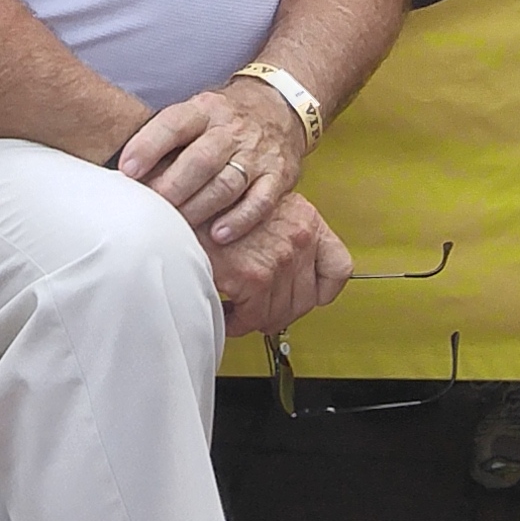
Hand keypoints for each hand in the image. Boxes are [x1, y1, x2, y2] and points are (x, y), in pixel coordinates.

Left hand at [115, 78, 308, 244]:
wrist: (278, 106)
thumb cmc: (220, 121)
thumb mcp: (193, 113)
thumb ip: (164, 138)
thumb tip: (119, 171)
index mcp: (204, 110)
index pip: (173, 124)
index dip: (148, 147)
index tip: (126, 170)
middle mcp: (231, 129)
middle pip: (201, 159)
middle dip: (172, 187)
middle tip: (150, 209)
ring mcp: (257, 153)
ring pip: (227, 183)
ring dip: (199, 208)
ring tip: (177, 228)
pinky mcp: (279, 175)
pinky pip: (260, 201)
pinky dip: (239, 220)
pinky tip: (219, 235)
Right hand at [206, 193, 351, 336]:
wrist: (181, 199)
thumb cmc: (214, 200)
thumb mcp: (262, 205)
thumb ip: (282, 233)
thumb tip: (284, 269)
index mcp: (306, 219)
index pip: (338, 268)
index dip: (322, 290)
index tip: (308, 296)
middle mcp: (299, 239)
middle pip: (306, 300)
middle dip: (280, 311)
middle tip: (261, 310)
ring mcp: (279, 259)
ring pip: (279, 314)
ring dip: (257, 318)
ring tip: (240, 312)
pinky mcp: (253, 277)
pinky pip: (252, 317)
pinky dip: (238, 322)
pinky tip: (227, 312)